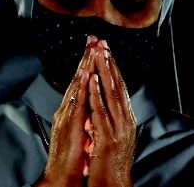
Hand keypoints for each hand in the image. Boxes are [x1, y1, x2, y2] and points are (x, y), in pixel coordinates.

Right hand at [35, 36, 96, 186]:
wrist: (59, 174)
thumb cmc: (70, 156)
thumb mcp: (79, 131)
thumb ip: (82, 116)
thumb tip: (88, 106)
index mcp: (70, 110)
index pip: (80, 83)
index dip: (87, 65)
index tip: (95, 49)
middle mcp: (66, 109)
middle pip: (76, 79)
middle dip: (85, 58)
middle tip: (93, 39)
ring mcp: (65, 115)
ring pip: (75, 86)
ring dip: (83, 67)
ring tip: (91, 50)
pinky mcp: (68, 124)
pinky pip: (76, 102)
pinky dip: (80, 87)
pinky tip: (85, 75)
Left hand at [86, 40, 136, 186]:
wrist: (110, 183)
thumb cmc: (105, 159)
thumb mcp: (104, 133)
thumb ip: (103, 117)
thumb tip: (96, 102)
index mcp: (121, 118)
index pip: (116, 87)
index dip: (110, 67)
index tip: (103, 49)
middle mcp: (123, 120)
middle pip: (115, 86)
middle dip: (107, 63)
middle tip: (102, 42)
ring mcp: (116, 128)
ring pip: (110, 94)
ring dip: (104, 72)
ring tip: (99, 53)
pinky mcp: (107, 137)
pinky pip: (100, 111)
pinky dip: (97, 94)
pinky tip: (93, 80)